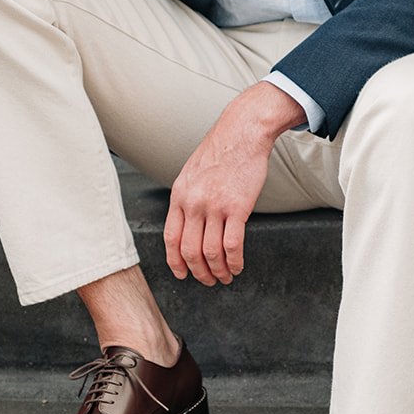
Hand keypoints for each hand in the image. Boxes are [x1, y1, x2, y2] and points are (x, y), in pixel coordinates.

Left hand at [164, 84, 306, 285]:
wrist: (242, 133)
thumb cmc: (221, 152)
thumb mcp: (191, 174)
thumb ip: (188, 199)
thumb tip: (189, 224)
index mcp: (179, 196)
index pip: (171, 238)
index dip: (176, 262)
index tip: (183, 273)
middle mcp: (193, 203)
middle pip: (190, 251)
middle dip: (199, 273)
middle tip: (208, 280)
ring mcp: (214, 206)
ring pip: (211, 253)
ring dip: (218, 271)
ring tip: (226, 277)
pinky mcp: (237, 207)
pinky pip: (232, 245)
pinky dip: (234, 262)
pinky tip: (238, 266)